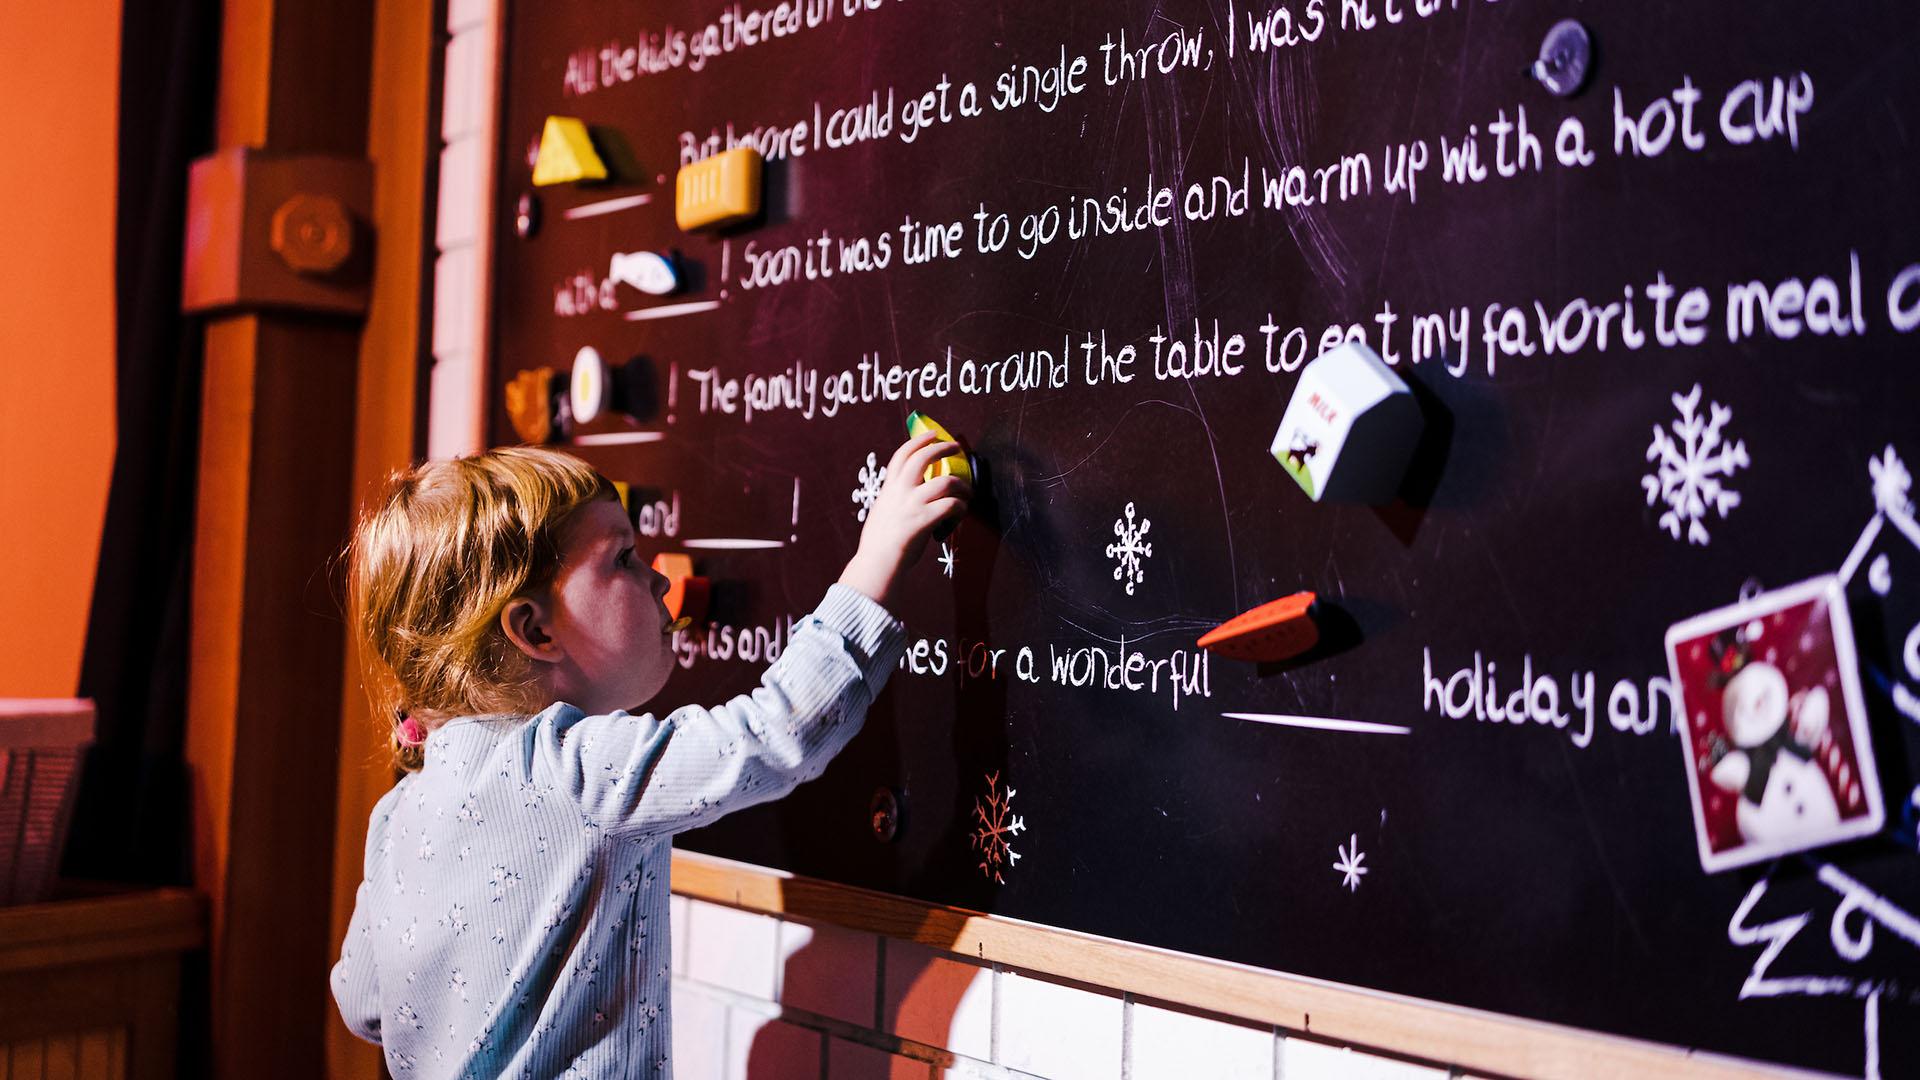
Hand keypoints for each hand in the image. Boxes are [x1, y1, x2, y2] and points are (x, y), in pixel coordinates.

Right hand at [838, 431, 971, 608]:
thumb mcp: (883, 510)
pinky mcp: (924, 520)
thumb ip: (896, 499)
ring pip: (945, 482)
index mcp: (889, 488)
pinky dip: (961, 507)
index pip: (902, 454)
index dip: (919, 440)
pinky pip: (951, 505)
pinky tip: (962, 512)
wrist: (877, 562)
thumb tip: (910, 496)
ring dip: (961, 485)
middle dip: (943, 448)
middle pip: (923, 458)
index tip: (932, 434)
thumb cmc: (880, 541)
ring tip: (967, 491)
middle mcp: (900, 491)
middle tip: (956, 447)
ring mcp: (912, 505)